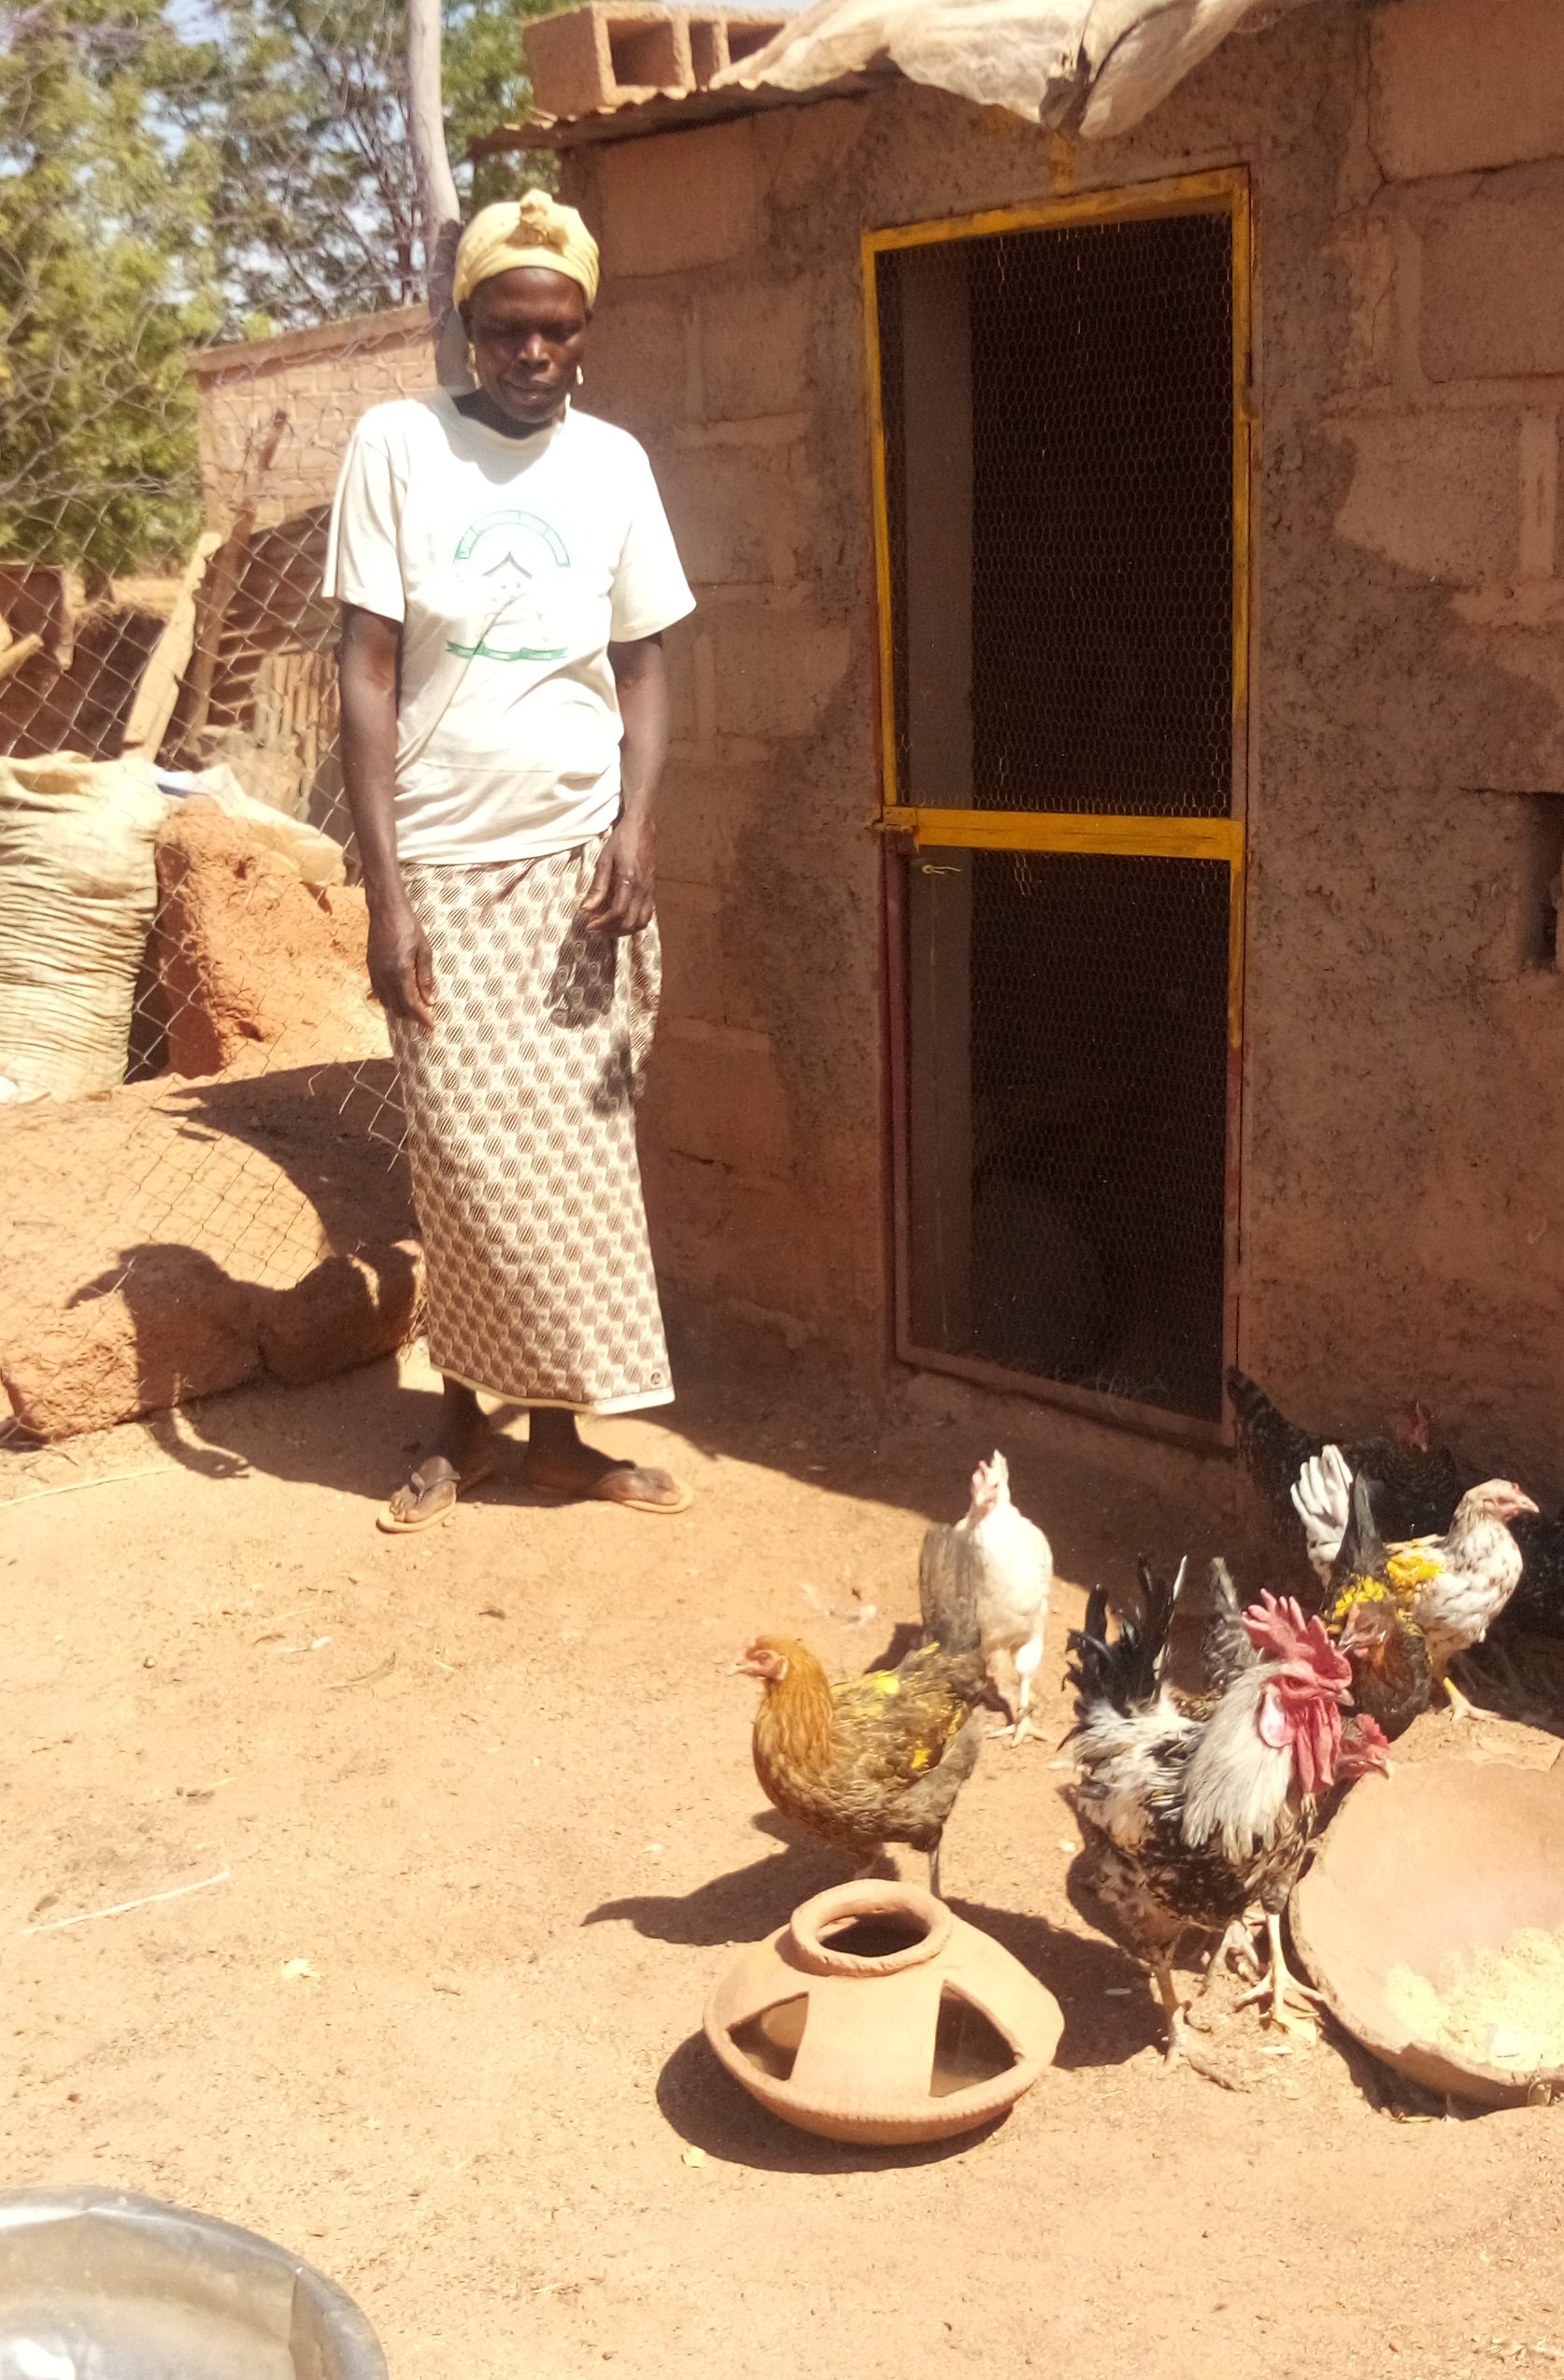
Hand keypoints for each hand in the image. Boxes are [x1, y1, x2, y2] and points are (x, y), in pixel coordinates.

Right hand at [367, 896, 434, 1025]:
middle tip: (426, 1020)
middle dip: (412, 1017)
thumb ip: (426, 977)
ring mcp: (375, 972)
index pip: (411, 1004)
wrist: (385, 909)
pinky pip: (379, 993)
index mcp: (400, 971)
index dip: (422, 1018)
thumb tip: (430, 1000)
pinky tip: (399, 998)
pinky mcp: (370, 968)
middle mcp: (384, 976)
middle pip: (397, 1007)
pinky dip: (390, 1000)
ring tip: (415, 1010)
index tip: (431, 1027)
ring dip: (400, 1010)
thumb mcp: (424, 950)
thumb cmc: (408, 926)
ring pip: (386, 1002)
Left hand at [581, 815, 654, 937]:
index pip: (617, 912)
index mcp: (629, 881)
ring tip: (607, 930)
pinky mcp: (652, 889)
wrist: (642, 827)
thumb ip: (598, 886)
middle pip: (630, 922)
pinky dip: (635, 923)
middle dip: (611, 931)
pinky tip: (622, 921)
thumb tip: (586, 908)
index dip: (602, 923)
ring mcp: (650, 890)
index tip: (589, 925)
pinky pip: (647, 914)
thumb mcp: (604, 860)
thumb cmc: (621, 840)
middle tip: (594, 931)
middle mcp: (643, 889)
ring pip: (641, 922)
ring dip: (624, 931)